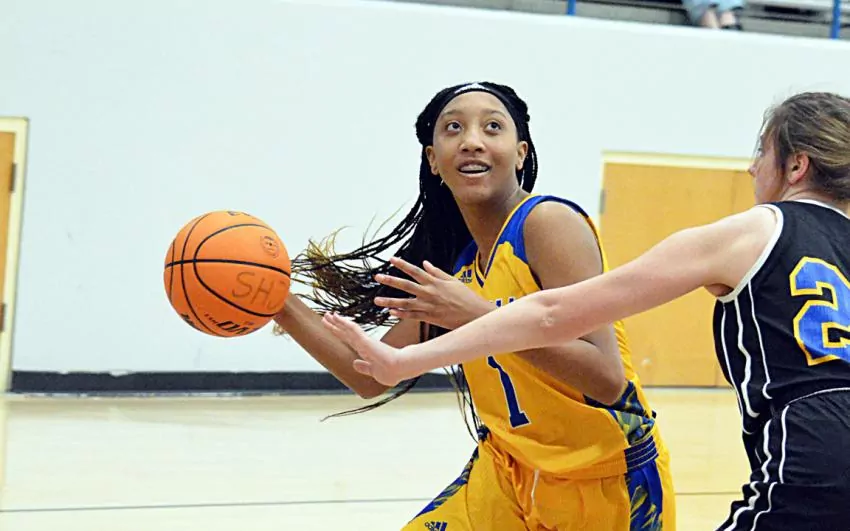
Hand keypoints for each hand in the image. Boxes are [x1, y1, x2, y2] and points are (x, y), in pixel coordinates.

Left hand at [321, 312, 417, 386]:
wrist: (400, 368)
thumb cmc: (391, 371)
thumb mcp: (374, 371)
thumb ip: (364, 367)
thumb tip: (355, 363)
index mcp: (365, 351)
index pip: (349, 339)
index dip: (340, 333)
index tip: (331, 326)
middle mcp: (363, 344)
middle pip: (345, 332)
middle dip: (335, 325)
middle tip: (325, 316)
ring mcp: (364, 341)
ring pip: (347, 328)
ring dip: (336, 321)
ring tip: (327, 314)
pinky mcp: (365, 340)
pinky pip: (353, 329)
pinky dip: (344, 323)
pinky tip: (337, 317)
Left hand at [374, 257, 490, 329]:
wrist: (475, 315)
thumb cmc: (466, 297)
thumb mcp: (453, 281)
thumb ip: (437, 272)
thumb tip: (424, 263)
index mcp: (435, 282)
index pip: (415, 271)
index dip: (402, 264)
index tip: (391, 259)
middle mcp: (429, 293)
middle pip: (406, 285)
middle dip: (390, 281)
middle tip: (377, 277)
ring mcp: (428, 306)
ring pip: (405, 303)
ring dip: (390, 302)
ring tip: (377, 301)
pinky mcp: (430, 318)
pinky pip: (412, 316)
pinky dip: (401, 314)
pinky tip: (391, 313)